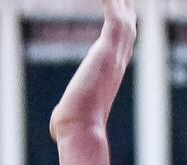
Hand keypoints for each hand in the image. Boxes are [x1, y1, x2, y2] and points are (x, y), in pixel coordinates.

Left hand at [49, 0, 134, 141]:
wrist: (81, 130)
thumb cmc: (72, 127)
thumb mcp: (69, 116)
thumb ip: (66, 114)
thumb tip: (57, 130)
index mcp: (112, 73)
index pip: (122, 44)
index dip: (123, 26)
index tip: (122, 14)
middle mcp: (119, 62)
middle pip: (129, 25)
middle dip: (126, 7)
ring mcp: (115, 55)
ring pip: (124, 16)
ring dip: (120, 1)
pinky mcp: (107, 49)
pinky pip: (113, 13)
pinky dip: (110, 0)